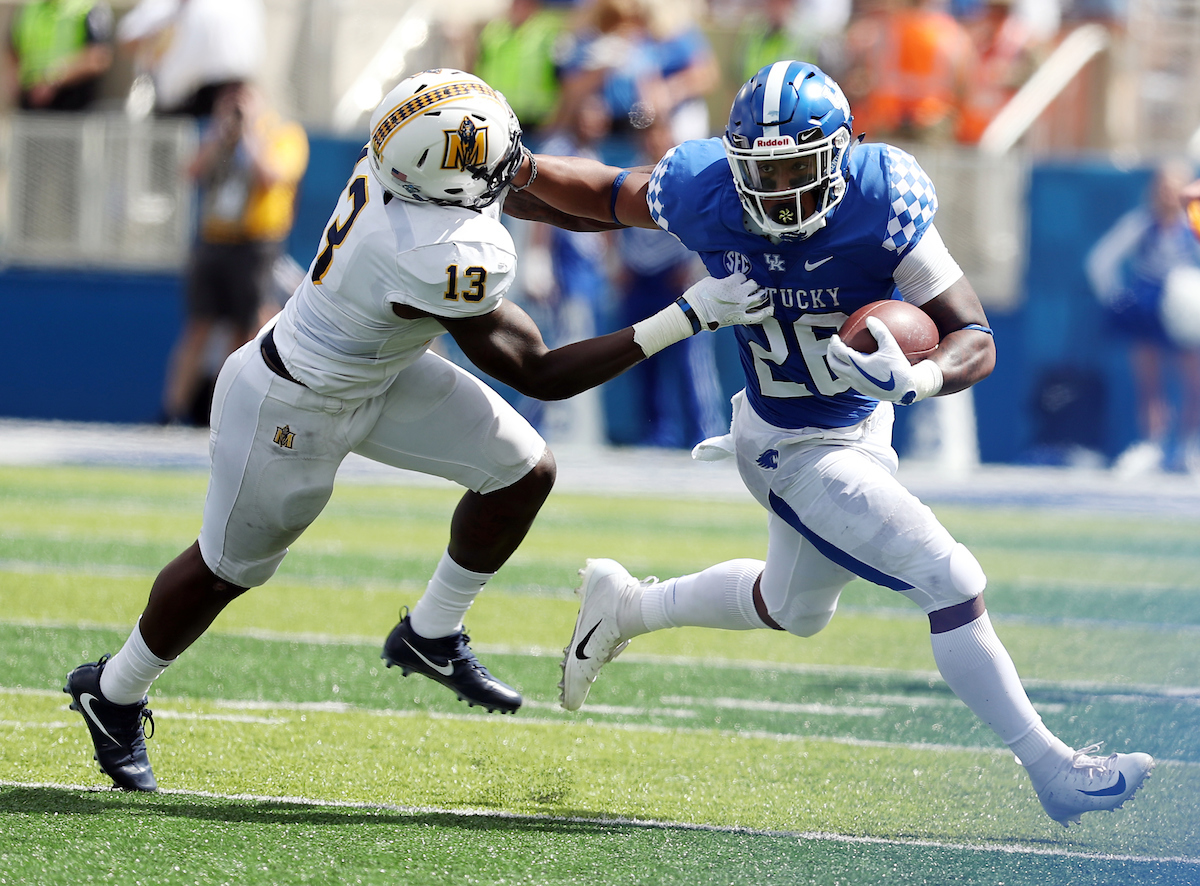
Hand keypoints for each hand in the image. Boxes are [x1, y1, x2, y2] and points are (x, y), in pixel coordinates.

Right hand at [680, 272, 771, 329]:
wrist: (693, 314)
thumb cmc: (698, 296)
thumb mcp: (709, 281)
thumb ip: (722, 280)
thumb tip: (727, 283)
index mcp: (731, 282)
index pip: (741, 276)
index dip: (738, 278)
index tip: (734, 280)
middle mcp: (739, 293)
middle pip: (753, 284)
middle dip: (750, 284)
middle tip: (746, 286)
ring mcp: (742, 306)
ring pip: (758, 297)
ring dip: (759, 294)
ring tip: (758, 293)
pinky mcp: (740, 318)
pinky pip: (757, 316)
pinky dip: (765, 313)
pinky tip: (771, 309)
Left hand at [827, 316, 941, 404]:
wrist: (904, 390)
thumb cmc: (898, 368)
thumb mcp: (891, 346)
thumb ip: (880, 331)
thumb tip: (870, 319)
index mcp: (858, 365)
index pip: (839, 352)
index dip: (834, 343)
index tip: (835, 336)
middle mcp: (854, 376)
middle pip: (833, 364)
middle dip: (830, 353)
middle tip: (832, 345)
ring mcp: (856, 384)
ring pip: (838, 373)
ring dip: (835, 363)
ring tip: (838, 354)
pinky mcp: (861, 390)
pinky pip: (846, 379)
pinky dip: (843, 370)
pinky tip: (851, 365)